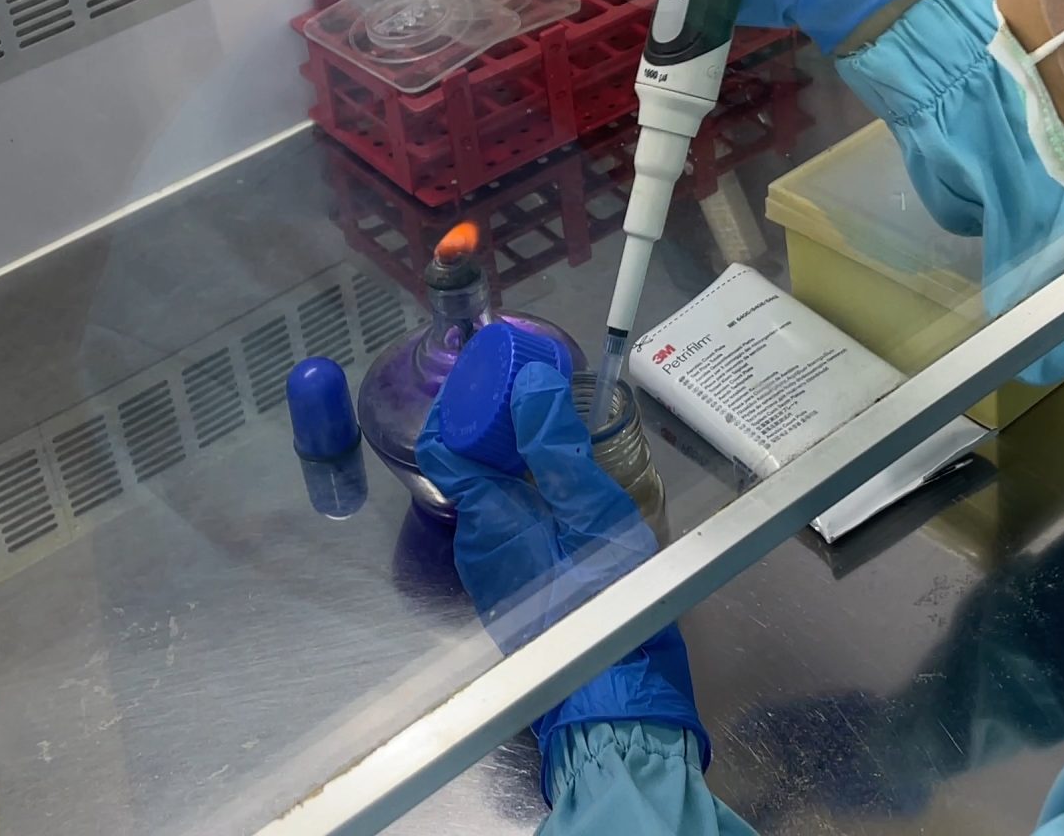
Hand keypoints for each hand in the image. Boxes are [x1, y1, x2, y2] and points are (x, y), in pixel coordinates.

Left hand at [416, 361, 707, 777]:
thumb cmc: (607, 597)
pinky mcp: (517, 584)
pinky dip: (530, 493)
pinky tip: (567, 483)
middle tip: (542, 393)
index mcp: (486, 516)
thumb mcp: (591, 509)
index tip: (501, 376)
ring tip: (559, 429)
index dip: (466, 404)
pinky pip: (511, 522)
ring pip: (492, 494)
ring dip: (517, 458)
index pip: (445, 445)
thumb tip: (529, 385)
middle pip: (469, 466)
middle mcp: (477, 541)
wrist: (618, 686)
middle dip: (499, 425)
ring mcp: (494, 567)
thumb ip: (555, 446)